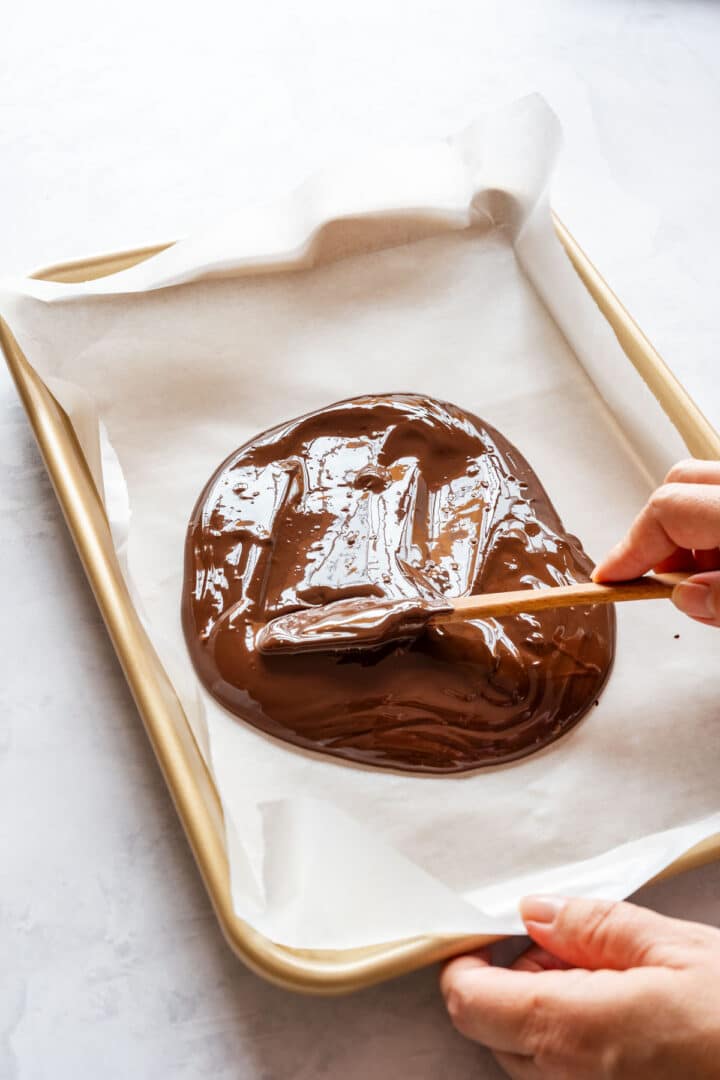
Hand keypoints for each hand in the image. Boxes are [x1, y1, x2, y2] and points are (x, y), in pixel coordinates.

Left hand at [441, 895, 719, 1077]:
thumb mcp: (672, 948)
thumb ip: (590, 927)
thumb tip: (534, 911)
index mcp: (573, 1032)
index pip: (467, 999)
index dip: (465, 958)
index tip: (489, 928)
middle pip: (490, 1027)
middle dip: (512, 977)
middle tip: (570, 946)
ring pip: (526, 1054)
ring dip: (543, 1010)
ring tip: (609, 980)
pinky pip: (563, 1076)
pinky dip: (572, 1040)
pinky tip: (624, 1016)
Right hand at [593, 459, 719, 626]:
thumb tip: (688, 595)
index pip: (666, 511)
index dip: (630, 548)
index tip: (609, 578)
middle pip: (679, 485)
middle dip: (657, 534)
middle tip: (661, 581)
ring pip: (702, 486)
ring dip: (689, 531)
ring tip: (706, 579)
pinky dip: (712, 525)